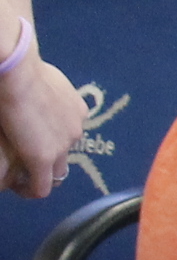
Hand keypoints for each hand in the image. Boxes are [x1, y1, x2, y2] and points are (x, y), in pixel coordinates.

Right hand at [0, 40, 84, 196]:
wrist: (18, 73)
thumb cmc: (23, 68)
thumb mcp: (41, 78)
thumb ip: (43, 89)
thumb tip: (31, 85)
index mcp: (76, 110)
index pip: (67, 132)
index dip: (50, 139)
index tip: (31, 140)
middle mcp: (75, 129)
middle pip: (65, 154)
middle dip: (48, 161)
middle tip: (24, 162)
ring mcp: (61, 146)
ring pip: (56, 173)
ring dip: (40, 177)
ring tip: (20, 178)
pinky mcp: (43, 158)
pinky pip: (41, 186)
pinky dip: (30, 191)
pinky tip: (16, 188)